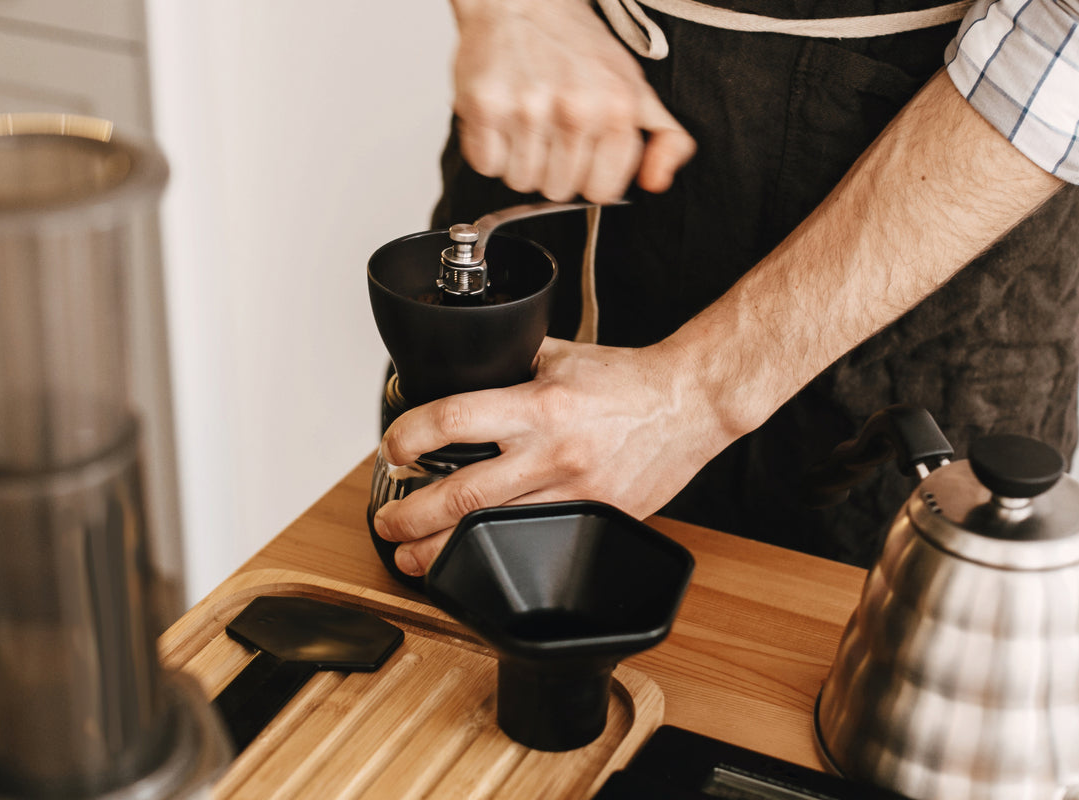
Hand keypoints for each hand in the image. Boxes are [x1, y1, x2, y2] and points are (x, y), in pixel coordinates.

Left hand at [373, 337, 729, 575]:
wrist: (692, 403)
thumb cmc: (629, 380)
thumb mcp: (560, 357)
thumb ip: (512, 365)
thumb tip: (469, 370)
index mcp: (538, 405)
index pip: (455, 420)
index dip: (411, 437)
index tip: (394, 448)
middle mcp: (552, 453)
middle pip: (462, 497)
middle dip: (411, 518)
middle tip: (386, 524)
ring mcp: (576, 493)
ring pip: (494, 534)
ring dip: (443, 551)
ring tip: (412, 558)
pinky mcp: (597, 519)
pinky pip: (539, 545)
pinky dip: (503, 558)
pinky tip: (480, 565)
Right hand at [449, 0, 695, 202]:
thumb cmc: (576, 46)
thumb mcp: (635, 86)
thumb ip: (666, 138)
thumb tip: (656, 182)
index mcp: (618, 107)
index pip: (600, 191)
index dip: (587, 175)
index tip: (580, 150)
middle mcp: (575, 108)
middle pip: (558, 191)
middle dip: (551, 167)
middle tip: (548, 128)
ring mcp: (528, 108)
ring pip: (521, 182)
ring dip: (519, 160)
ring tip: (524, 122)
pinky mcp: (485, 106)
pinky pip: (486, 165)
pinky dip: (488, 149)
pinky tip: (501, 120)